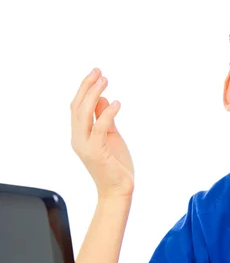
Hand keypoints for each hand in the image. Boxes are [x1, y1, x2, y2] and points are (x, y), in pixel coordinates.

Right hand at [70, 68, 134, 198]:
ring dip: (94, 95)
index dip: (84, 89)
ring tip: (105, 81)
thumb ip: (105, 119)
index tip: (96, 74)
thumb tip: (103, 99)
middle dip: (87, 86)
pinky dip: (107, 113)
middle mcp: (78, 139)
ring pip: (84, 114)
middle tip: (99, 72)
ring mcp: (85, 146)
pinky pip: (99, 127)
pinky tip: (117, 103)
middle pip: (77, 107)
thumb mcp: (110, 137)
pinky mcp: (96, 152)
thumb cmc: (115, 166)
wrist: (118, 190)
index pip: (77, 107)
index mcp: (80, 135)